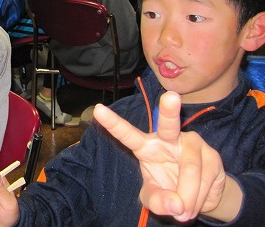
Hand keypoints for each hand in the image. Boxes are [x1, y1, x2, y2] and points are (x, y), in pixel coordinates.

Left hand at [94, 91, 231, 222]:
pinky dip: (198, 198)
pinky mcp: (211, 154)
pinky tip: (196, 203)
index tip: (98, 109)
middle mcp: (169, 139)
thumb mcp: (156, 198)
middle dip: (169, 110)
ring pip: (189, 169)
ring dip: (187, 196)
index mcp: (147, 146)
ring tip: (183, 212)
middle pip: (169, 124)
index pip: (127, 134)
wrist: (201, 197)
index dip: (113, 123)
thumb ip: (157, 201)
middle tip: (171, 97)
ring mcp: (192, 143)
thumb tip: (175, 204)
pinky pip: (204, 178)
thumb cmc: (170, 189)